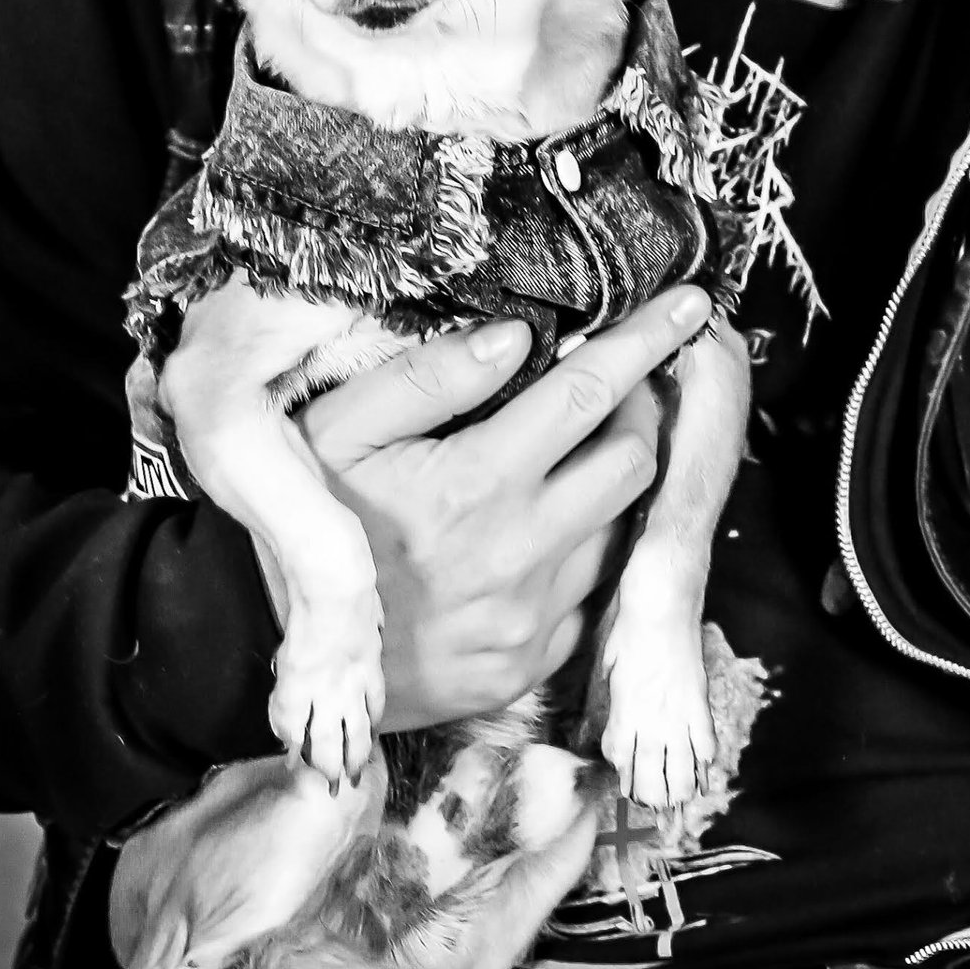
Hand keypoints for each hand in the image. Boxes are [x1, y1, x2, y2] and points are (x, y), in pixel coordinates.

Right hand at [297, 288, 718, 732]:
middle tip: (605, 391)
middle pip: (634, 460)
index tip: (695, 304)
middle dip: (636, 412)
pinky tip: (531, 537)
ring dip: (606, 484)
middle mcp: (519, 555)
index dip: (649, 340)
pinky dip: (579, 552)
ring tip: (562, 463)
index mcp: (473, 485)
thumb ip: (428, 377)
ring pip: (621, 526)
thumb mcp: (337, 430)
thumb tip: (518, 335)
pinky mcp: (531, 664)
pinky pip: (591, 592)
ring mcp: (531, 618)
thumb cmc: (305, 525)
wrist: (274, 652)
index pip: (592, 392)